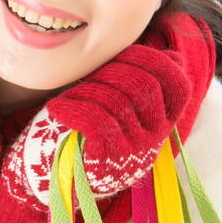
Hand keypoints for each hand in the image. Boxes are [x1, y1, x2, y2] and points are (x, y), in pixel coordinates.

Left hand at [3, 14, 210, 205]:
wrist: (44, 175)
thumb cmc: (76, 130)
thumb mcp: (110, 99)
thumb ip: (131, 77)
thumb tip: (164, 46)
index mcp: (160, 121)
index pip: (177, 82)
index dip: (150, 58)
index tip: (118, 53)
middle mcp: (155, 140)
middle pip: (146, 85)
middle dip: (111, 71)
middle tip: (85, 78)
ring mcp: (133, 155)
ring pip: (119, 102)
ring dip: (87, 91)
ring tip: (66, 99)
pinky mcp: (107, 165)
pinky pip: (98, 123)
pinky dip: (74, 108)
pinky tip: (58, 109)